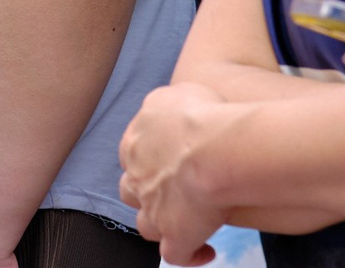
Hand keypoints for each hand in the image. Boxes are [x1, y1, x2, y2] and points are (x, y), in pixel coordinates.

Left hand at [116, 82, 236, 263]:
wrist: (214, 149)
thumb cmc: (201, 115)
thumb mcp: (177, 93)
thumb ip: (166, 105)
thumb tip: (171, 112)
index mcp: (135, 143)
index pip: (133, 154)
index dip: (150, 159)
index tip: (173, 159)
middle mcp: (137, 177)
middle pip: (131, 189)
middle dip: (147, 191)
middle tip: (172, 190)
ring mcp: (154, 209)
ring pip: (146, 224)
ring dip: (162, 224)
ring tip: (186, 221)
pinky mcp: (175, 235)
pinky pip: (176, 254)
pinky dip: (190, 254)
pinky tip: (206, 250)